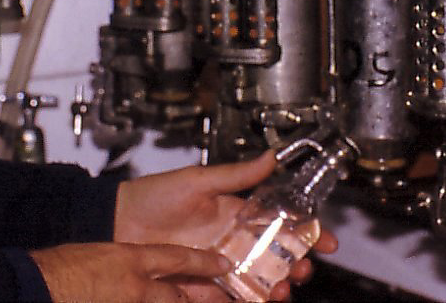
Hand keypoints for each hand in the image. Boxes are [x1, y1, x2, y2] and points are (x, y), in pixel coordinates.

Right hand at [29, 241, 230, 302]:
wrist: (41, 283)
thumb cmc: (62, 266)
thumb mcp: (99, 253)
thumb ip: (122, 260)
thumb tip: (136, 267)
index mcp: (130, 258)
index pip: (177, 258)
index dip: (202, 262)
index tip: (222, 265)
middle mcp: (136, 285)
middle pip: (178, 294)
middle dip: (197, 298)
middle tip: (219, 297)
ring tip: (188, 299)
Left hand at [114, 152, 337, 301]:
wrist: (118, 223)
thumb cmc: (153, 197)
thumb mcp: (198, 181)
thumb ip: (237, 174)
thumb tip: (270, 157)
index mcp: (237, 213)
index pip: (281, 223)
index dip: (306, 232)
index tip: (327, 240)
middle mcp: (233, 241)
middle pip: (277, 258)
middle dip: (298, 265)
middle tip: (304, 269)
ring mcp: (220, 265)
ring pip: (260, 281)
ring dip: (277, 287)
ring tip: (281, 290)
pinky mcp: (205, 285)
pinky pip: (234, 297)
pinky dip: (251, 300)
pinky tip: (259, 300)